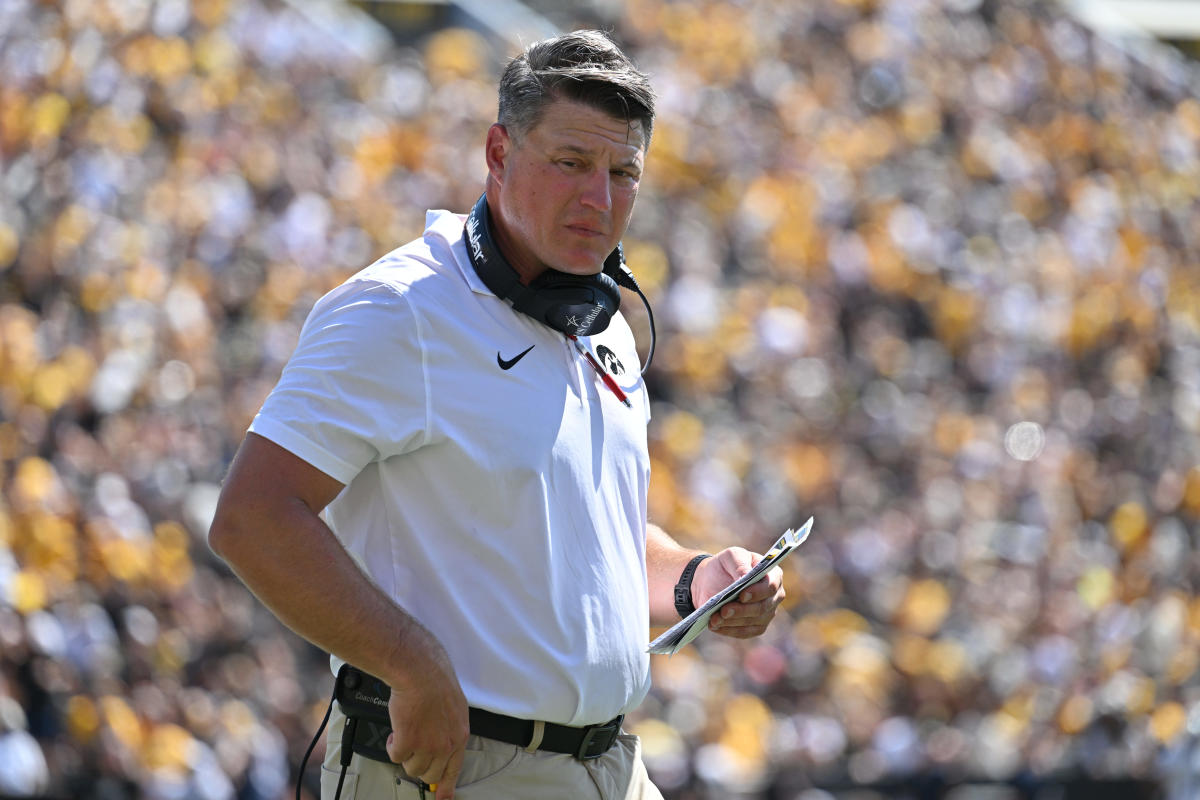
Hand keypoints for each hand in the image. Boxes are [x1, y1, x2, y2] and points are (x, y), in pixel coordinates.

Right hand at [385, 643, 469, 799]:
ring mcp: (427, 746)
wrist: (421, 672)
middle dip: (419, 765)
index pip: (454, 770)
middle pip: (431, 774)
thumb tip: (441, 743)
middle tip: (413, 750)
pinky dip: (392, 745)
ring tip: (405, 732)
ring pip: (411, 768)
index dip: (447, 787)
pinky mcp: (407, 742)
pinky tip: (396, 730)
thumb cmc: (436, 682)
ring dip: (405, 753)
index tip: (443, 799)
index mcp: (459, 736)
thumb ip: (449, 728)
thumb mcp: (454, 707)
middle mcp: (446, 745)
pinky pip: (396, 756)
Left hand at [692, 548, 784, 638]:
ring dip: (732, 622)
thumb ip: (740, 563)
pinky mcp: (756, 626)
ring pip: (753, 622)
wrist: (711, 581)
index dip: (757, 592)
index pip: (771, 586)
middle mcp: (775, 596)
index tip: (741, 595)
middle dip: (742, 610)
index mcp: (773, 575)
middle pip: (763, 608)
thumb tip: (746, 576)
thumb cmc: (725, 565)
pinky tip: (715, 626)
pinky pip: (745, 632)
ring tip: (714, 619)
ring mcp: (767, 613)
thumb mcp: (731, 556)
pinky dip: (729, 630)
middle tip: (724, 610)